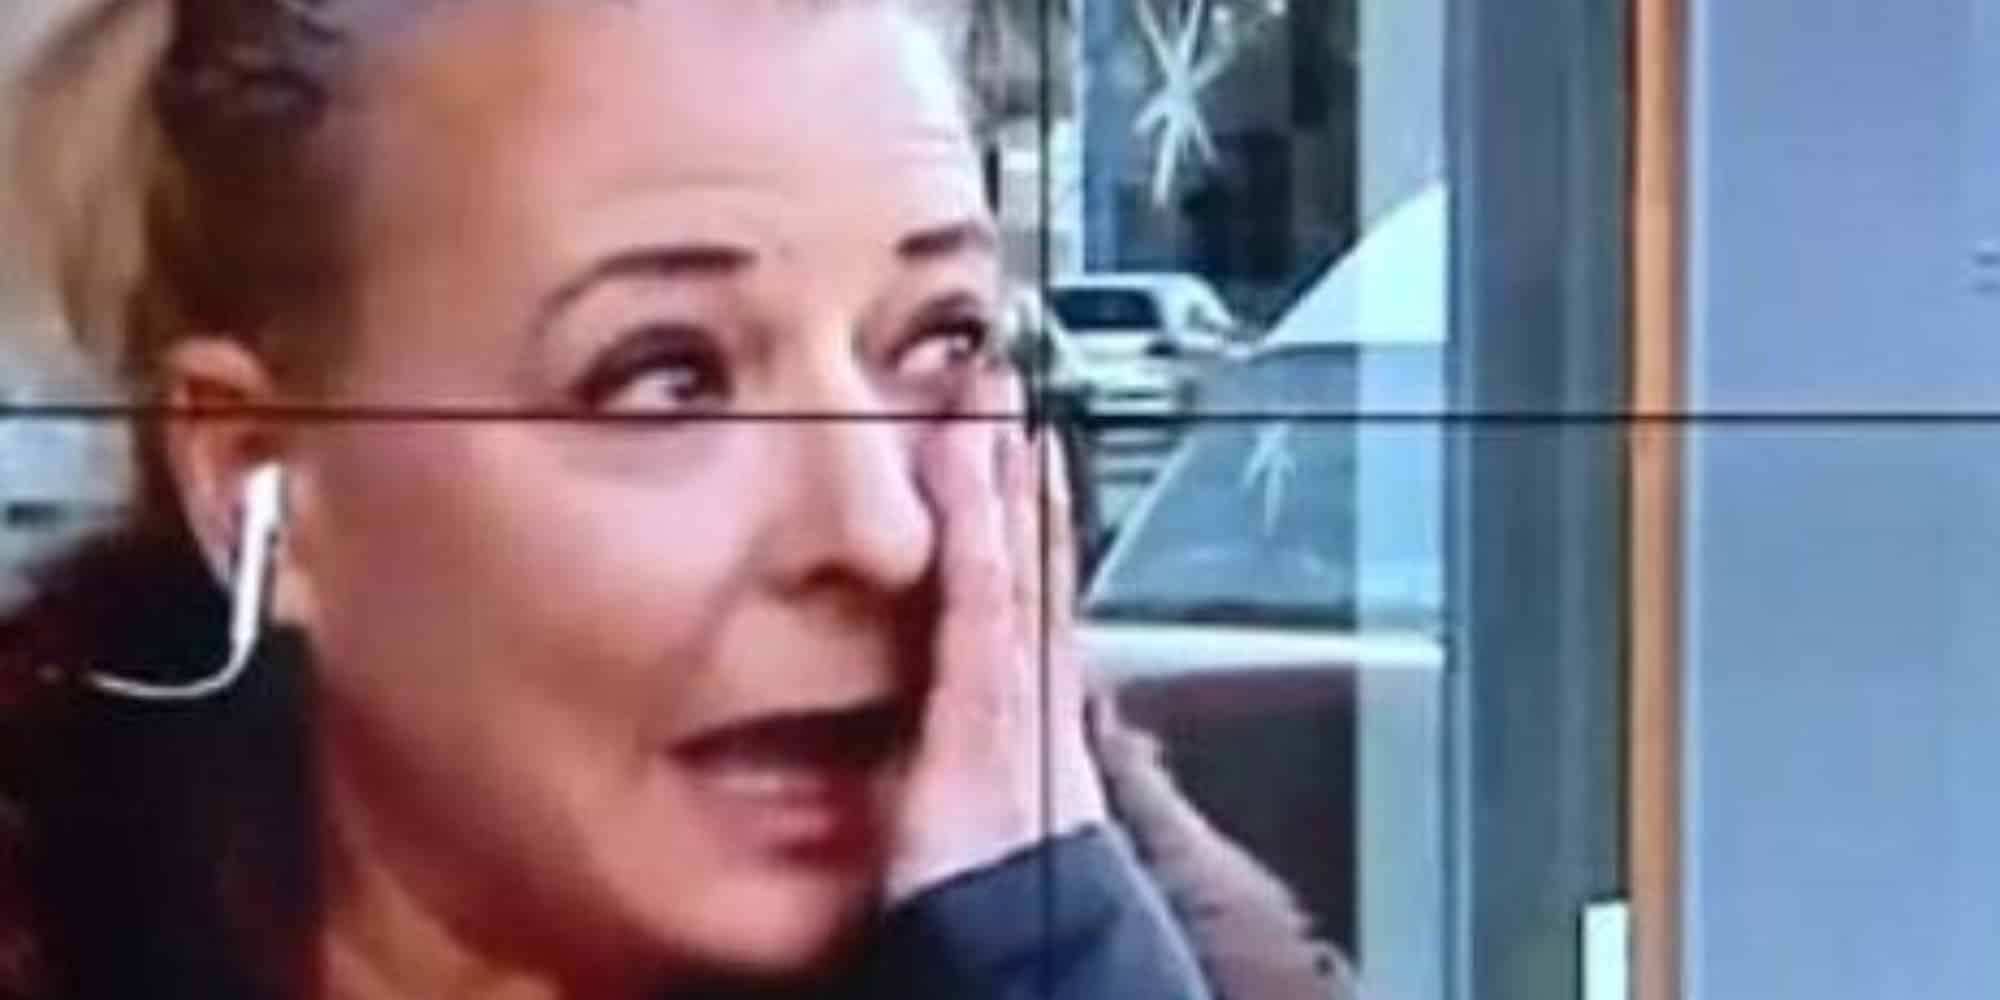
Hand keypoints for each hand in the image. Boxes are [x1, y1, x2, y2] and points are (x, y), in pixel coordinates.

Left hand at [883, 368, 1108, 903]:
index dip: (1005, 524)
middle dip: (1013, 478)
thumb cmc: (970, 892)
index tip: (995, 460)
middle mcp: (1027, 679)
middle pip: (1024, 557)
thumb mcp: (940, 811)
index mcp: (1010, 709)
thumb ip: (918, 764)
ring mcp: (1020, 677)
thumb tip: (886, 747)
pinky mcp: (998, 690)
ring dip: (1003, 475)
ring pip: (1015, 555)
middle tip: (1003, 398)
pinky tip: (976, 461)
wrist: (1010, 938)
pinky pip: (990, 586)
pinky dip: (988, 520)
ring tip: (996, 401)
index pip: (1008, 593)